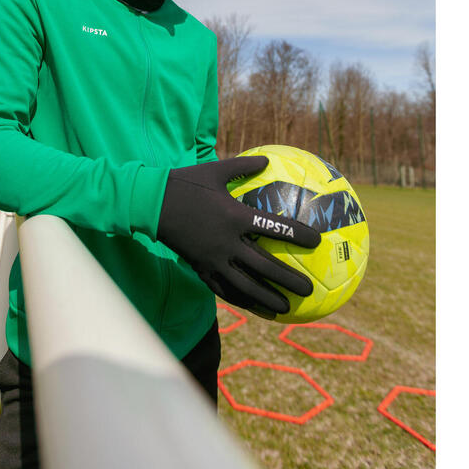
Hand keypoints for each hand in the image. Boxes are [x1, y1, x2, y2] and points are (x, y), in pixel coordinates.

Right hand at [157, 156, 319, 316]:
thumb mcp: (215, 169)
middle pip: (264, 266)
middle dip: (288, 280)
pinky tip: (253, 307)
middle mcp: (227, 242)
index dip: (297, 234)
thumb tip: (267, 160)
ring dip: (267, 298)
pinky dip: (240, 299)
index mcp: (235, 216)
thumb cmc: (186, 183)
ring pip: (245, 285)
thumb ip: (243, 166)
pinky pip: (223, 288)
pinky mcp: (200, 267)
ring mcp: (213, 258)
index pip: (274, 227)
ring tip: (286, 308)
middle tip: (309, 290)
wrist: (152, 204)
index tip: (316, 241)